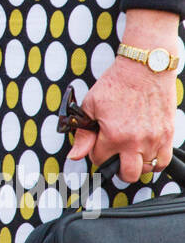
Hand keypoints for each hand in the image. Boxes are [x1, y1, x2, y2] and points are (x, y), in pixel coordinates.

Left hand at [67, 58, 176, 183]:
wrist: (145, 68)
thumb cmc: (118, 83)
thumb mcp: (91, 105)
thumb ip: (83, 133)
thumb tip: (75, 155)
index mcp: (114, 135)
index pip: (100, 161)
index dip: (96, 154)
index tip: (98, 145)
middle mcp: (135, 141)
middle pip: (127, 174)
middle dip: (117, 169)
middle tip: (115, 157)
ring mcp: (154, 140)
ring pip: (146, 169)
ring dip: (136, 163)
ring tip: (130, 150)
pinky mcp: (167, 134)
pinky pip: (163, 161)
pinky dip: (155, 161)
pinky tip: (146, 151)